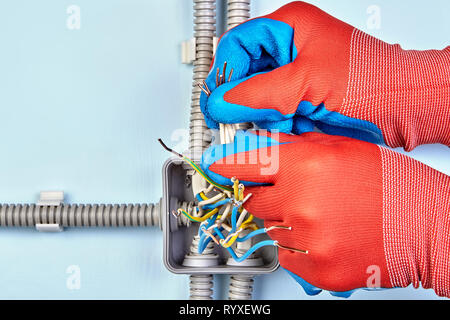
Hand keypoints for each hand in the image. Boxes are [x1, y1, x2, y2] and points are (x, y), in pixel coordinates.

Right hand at [200, 1, 449, 150]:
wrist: (404, 108)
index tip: (217, 99)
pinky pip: (273, 115)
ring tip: (278, 123)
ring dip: (262, 116)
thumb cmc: (372, 80)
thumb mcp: (305, 82)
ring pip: (257, 99)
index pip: (238, 45)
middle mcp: (289, 51)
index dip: (224, 73)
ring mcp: (294, 78)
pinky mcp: (300, 101)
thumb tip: (220, 101)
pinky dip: (277, 125)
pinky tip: (290, 129)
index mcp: (290, 28)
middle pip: (244, 75)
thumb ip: (257, 93)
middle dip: (244, 100)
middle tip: (235, 119)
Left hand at [201, 130, 449, 296]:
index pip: (243, 163)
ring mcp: (306, 241)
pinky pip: (284, 255)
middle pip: (250, 200)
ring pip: (267, 228)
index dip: (225, 165)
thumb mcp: (341, 149)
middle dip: (259, 194)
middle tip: (280, 190)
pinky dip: (293, 245)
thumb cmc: (389, 185)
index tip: (215, 167)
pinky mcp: (314, 271)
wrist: (424, 227)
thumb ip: (293, 146)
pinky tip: (319, 234)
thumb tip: (259, 146)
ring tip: (312, 213)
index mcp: (307, 165)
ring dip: (280, 219)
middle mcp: (301, 203)